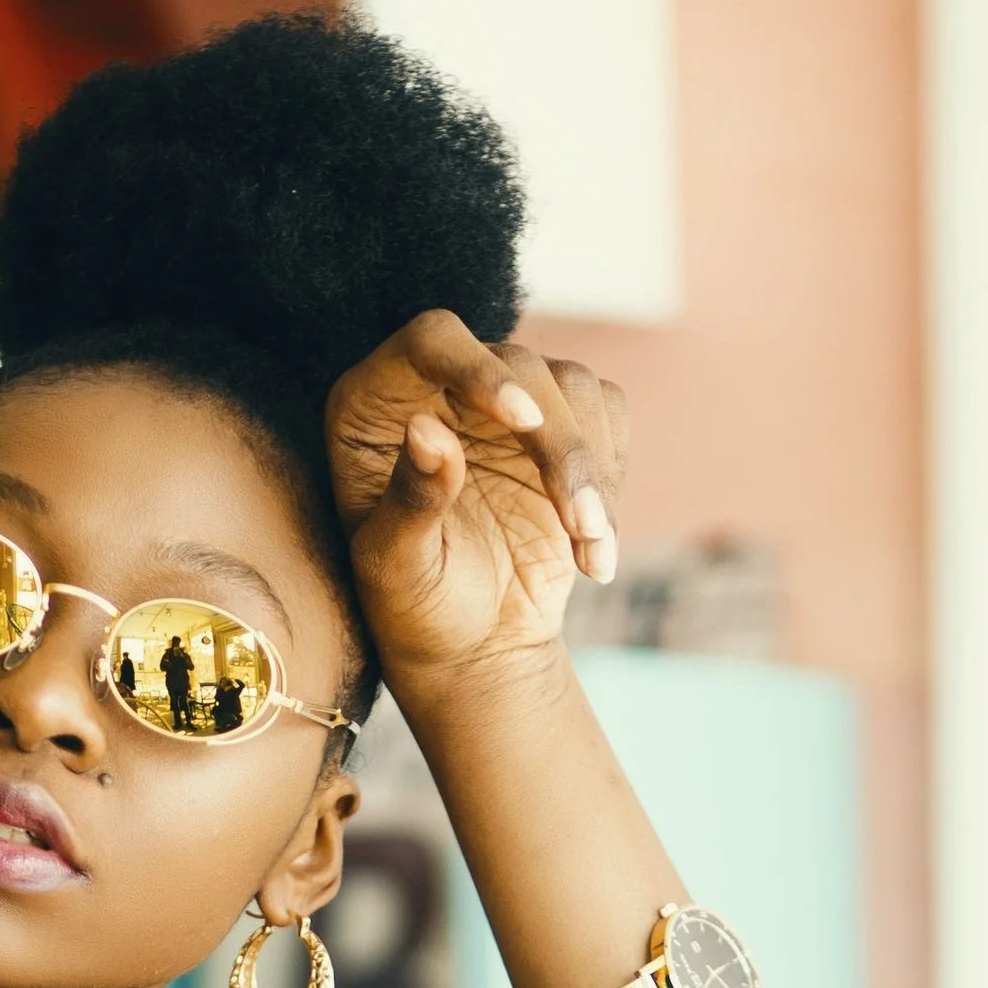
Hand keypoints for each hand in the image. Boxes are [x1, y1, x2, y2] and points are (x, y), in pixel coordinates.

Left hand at [323, 311, 625, 697]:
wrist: (472, 646)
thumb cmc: (414, 609)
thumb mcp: (395, 568)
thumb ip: (408, 501)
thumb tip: (425, 431)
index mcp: (377, 406)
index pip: (432, 341)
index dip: (479, 367)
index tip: (524, 419)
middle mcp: (443, 390)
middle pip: (520, 365)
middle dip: (560, 445)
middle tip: (580, 523)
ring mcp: (505, 407)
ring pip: (573, 387)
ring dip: (593, 467)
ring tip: (590, 544)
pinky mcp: (560, 431)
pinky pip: (608, 417)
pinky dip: (610, 480)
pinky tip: (594, 543)